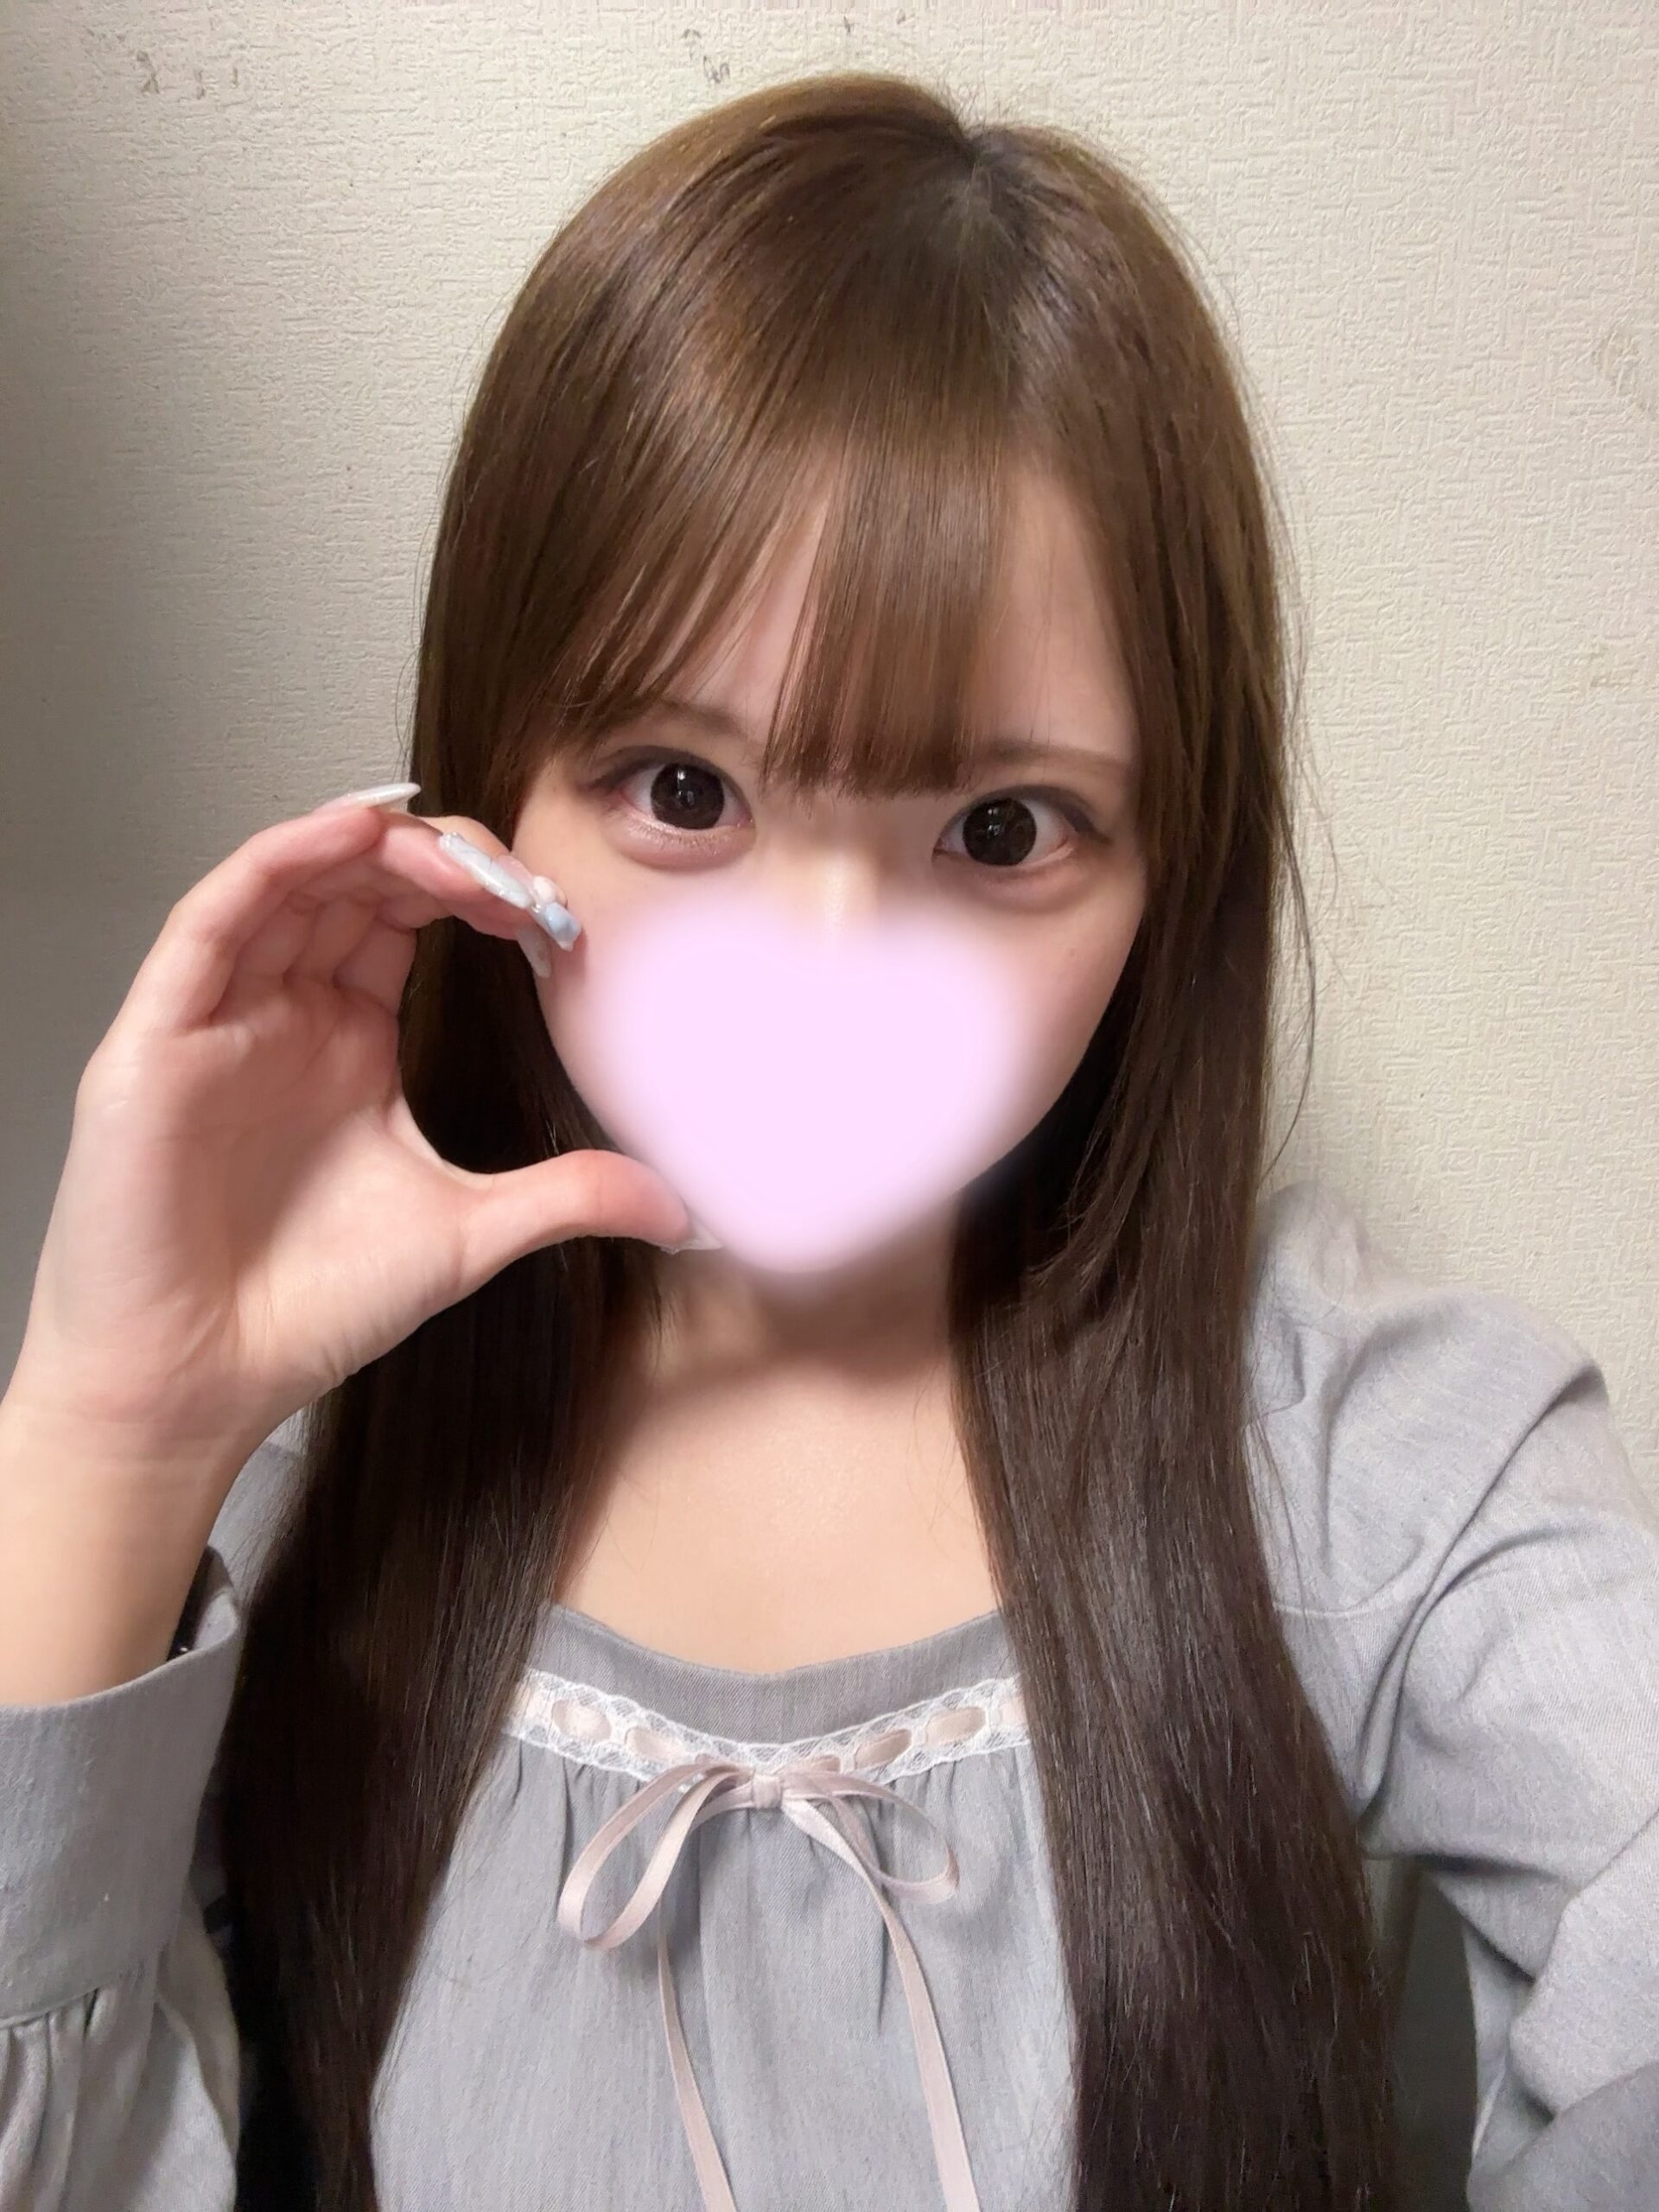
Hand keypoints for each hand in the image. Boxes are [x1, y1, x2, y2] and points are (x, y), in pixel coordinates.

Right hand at [4, 785, 693, 1504]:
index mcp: (347, 1039)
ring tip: (453, 850)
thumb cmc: (308, 1308)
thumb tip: (684, 1210)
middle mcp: (282, 1012)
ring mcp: (219, 1018)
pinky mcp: (159, 1036)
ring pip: (288, 880)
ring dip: (371, 843)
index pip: (405, 918)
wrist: (201, 1385)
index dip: (476, 894)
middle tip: (518, 883)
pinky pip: (212, 919)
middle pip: (353, 882)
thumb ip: (568, 1198)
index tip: (554, 916)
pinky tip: (351, 835)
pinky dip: (281, 862)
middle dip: (439, 859)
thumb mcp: (468, 1233)